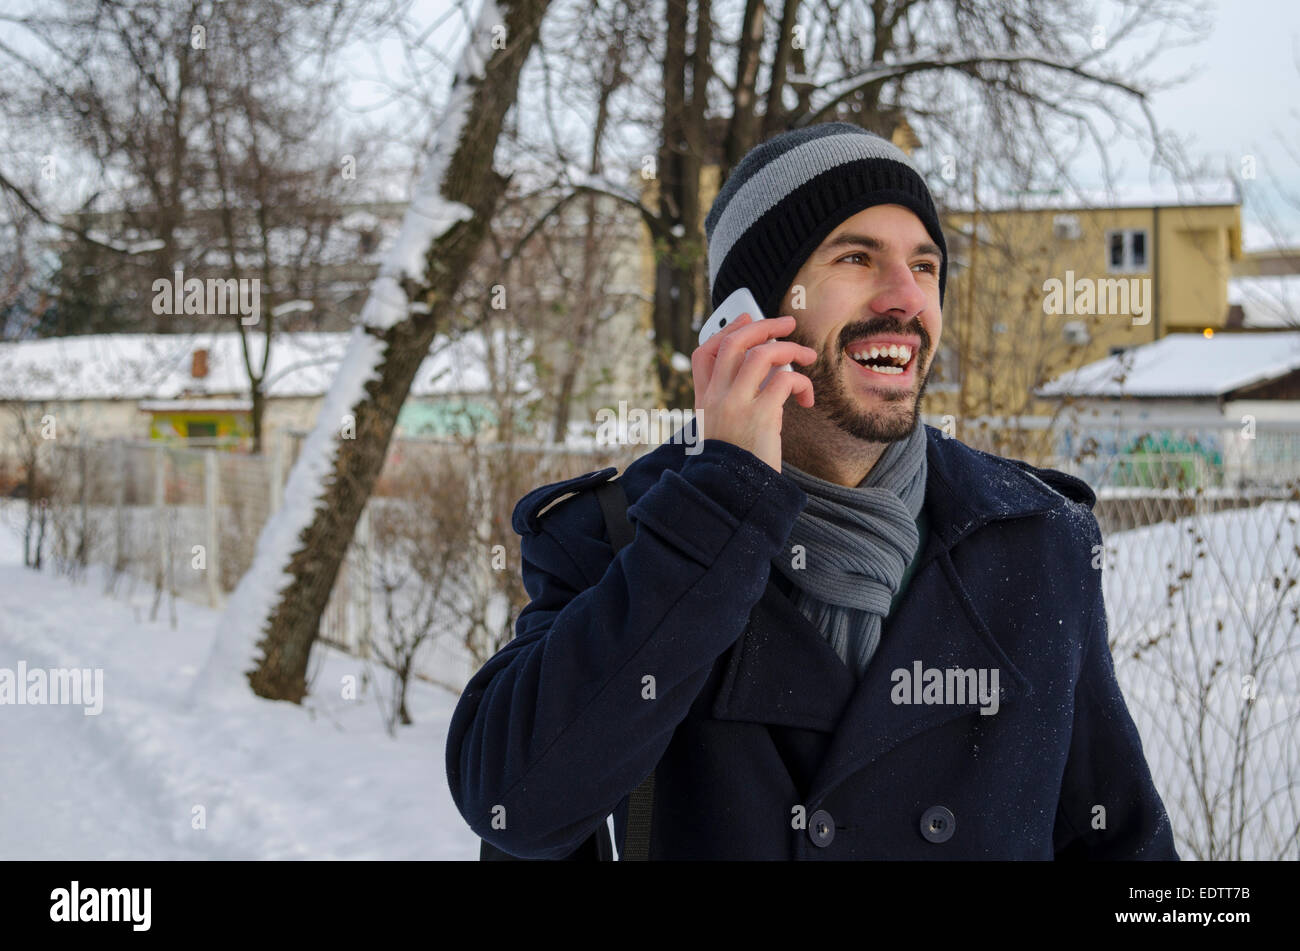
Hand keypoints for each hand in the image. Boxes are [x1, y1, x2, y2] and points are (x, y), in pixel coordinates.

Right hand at [691, 313, 815, 471]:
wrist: (733, 496)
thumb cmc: (737, 466)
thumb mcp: (726, 430)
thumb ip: (737, 401)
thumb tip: (768, 372)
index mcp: (704, 401)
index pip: (704, 353)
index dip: (727, 331)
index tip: (747, 320)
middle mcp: (716, 399)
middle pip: (733, 343)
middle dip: (763, 326)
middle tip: (786, 324)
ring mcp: (736, 406)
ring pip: (761, 354)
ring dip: (790, 349)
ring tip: (807, 357)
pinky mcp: (760, 417)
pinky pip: (785, 380)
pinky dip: (802, 382)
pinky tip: (806, 398)